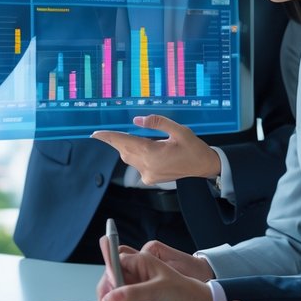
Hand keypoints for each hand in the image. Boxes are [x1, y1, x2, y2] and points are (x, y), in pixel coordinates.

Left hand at [91, 114, 220, 183]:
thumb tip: (136, 121)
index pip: (124, 143)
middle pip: (123, 151)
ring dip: (127, 148)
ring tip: (134, 138)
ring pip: (128, 158)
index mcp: (152, 153)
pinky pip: (136, 165)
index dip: (108, 137)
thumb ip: (157, 123)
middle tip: (109, 132)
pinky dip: (136, 156)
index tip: (96, 134)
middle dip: (117, 140)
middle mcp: (147, 166)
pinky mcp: (150, 179)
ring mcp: (148, 174)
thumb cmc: (193, 147)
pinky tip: (146, 150)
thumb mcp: (178, 130)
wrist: (204, 167)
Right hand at [96, 239, 212, 300]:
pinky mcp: (140, 295)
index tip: (106, 294)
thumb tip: (111, 297)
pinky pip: (124, 300)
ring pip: (117, 291)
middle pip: (113, 279)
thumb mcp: (155, 291)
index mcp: (141, 260)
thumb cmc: (182, 292)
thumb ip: (132, 293)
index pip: (114, 264)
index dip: (108, 279)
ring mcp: (139, 283)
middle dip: (109, 294)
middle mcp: (138, 270)